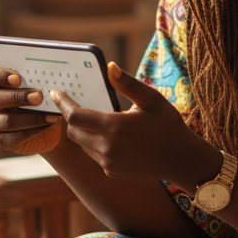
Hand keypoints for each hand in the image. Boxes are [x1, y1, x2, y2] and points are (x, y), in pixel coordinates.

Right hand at [0, 64, 64, 155]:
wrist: (50, 124)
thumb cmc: (42, 98)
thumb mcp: (40, 86)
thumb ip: (38, 80)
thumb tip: (47, 77)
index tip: (17, 78)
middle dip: (18, 97)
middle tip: (39, 96)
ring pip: (7, 121)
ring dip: (31, 117)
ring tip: (50, 114)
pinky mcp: (2, 139)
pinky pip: (16, 137)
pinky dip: (35, 130)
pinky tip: (48, 124)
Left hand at [50, 62, 215, 186]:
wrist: (181, 160)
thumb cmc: (168, 125)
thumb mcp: (152, 100)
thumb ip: (128, 84)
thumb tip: (110, 67)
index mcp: (114, 127)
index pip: (75, 116)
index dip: (62, 104)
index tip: (55, 93)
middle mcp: (107, 147)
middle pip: (73, 132)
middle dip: (71, 118)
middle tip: (74, 104)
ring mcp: (108, 162)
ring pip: (83, 144)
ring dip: (84, 131)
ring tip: (97, 119)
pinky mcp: (111, 171)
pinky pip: (94, 155)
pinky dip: (96, 144)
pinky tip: (112, 137)